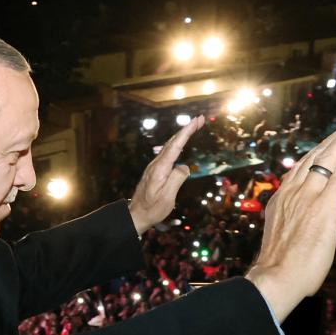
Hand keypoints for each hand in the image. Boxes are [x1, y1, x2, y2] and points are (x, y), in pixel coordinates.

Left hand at [127, 115, 204, 234]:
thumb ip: (177, 179)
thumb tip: (184, 166)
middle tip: (199, 119)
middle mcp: (156, 164)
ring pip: (169, 146)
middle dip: (186, 129)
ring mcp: (154, 166)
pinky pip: (168, 153)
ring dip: (182, 135)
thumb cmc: (153, 208)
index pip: (176, 145)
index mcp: (160, 168)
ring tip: (193, 127)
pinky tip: (180, 144)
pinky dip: (177, 144)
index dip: (186, 132)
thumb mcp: (167, 196)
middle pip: (173, 142)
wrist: (136, 215)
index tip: (196, 120)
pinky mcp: (155, 171)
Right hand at [245, 118, 335, 319]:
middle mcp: (293, 191)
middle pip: (317, 155)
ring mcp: (309, 195)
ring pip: (332, 156)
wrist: (276, 277)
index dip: (319, 153)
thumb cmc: (280, 269)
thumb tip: (307, 226)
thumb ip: (295, 224)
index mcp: (281, 199)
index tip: (330, 144)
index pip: (302, 167)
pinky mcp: (326, 204)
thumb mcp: (283, 237)